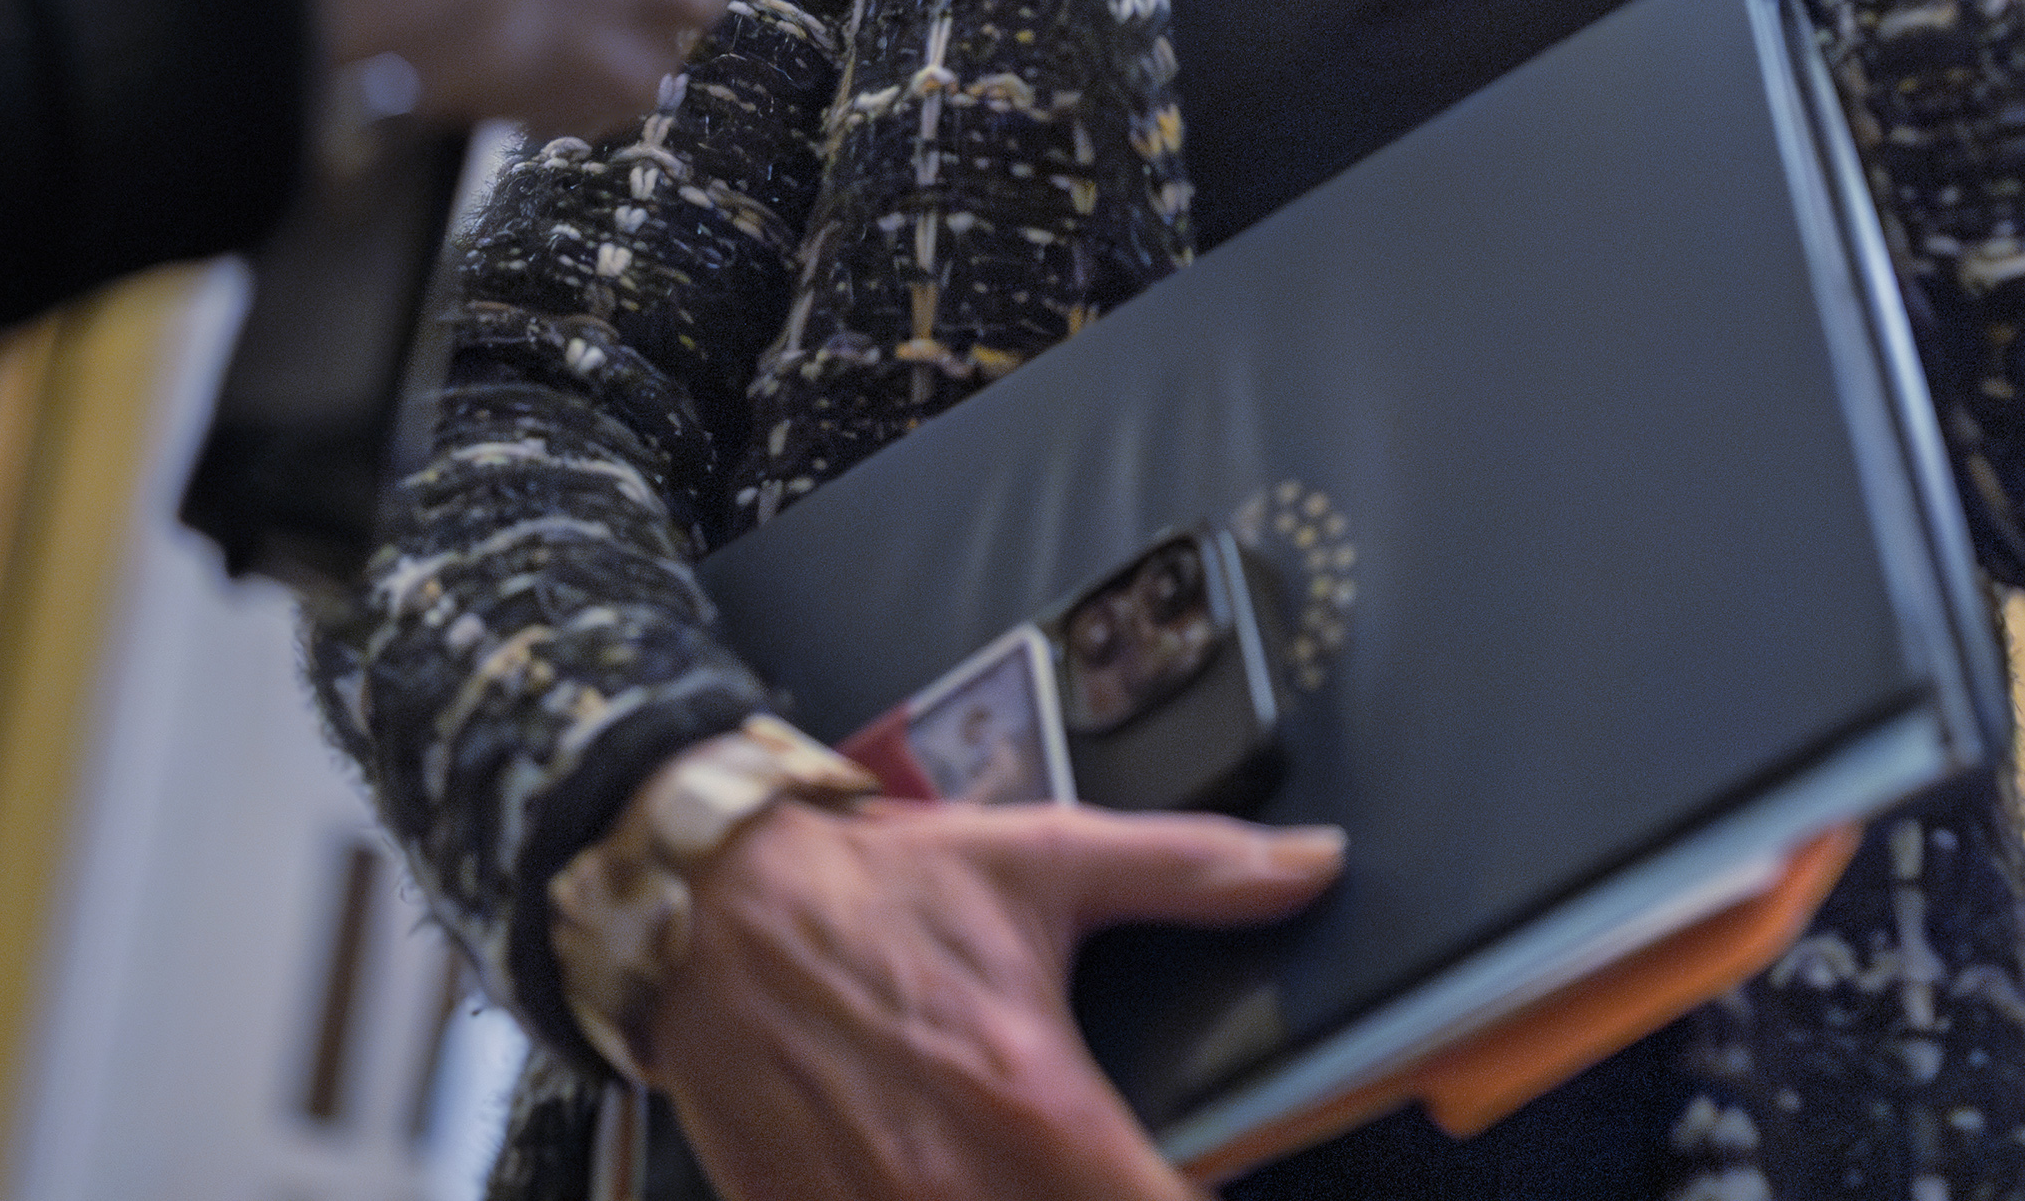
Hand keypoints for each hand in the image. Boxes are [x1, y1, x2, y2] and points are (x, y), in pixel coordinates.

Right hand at [646, 799, 1345, 1200]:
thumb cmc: (881, 891)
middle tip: (1122, 1169)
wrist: (709, 912)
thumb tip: (1315, 865)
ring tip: (1040, 1169)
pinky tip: (945, 1176)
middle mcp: (959, 1185)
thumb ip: (1193, 871)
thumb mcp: (1046, 858)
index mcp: (1036, 1106)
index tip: (1209, 1179)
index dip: (1200, 1200)